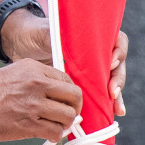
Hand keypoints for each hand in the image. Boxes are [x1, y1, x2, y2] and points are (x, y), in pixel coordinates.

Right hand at [0, 58, 81, 141]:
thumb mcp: (11, 75)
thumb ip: (34, 82)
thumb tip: (56, 98)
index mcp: (32, 68)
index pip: (67, 80)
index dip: (68, 95)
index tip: (62, 104)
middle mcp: (36, 83)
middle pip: (74, 97)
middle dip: (73, 110)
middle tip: (64, 117)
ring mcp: (32, 103)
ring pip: (68, 116)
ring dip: (63, 125)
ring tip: (52, 127)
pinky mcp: (26, 124)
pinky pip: (55, 132)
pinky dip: (53, 136)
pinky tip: (44, 135)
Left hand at [4, 14, 128, 116]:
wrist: (25, 44)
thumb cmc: (40, 33)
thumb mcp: (50, 31)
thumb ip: (60, 35)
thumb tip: (69, 42)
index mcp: (95, 36)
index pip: (118, 42)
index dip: (119, 52)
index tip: (110, 63)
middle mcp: (98, 53)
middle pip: (118, 66)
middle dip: (118, 79)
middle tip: (112, 91)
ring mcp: (94, 69)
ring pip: (112, 81)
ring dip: (117, 96)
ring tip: (117, 109)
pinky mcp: (86, 83)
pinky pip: (100, 93)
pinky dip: (106, 103)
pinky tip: (112, 113)